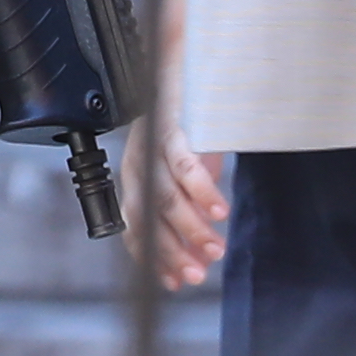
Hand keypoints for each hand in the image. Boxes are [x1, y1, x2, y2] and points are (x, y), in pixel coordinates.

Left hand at [142, 133, 232, 292]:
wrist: (186, 71)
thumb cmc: (188, 126)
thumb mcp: (186, 176)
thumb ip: (190, 214)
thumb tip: (199, 258)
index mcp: (135, 181)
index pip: (137, 229)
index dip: (155, 259)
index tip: (176, 284)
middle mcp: (137, 166)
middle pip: (150, 219)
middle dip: (174, 253)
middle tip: (198, 275)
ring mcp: (151, 148)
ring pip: (166, 198)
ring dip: (192, 229)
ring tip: (215, 249)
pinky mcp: (172, 129)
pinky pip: (185, 167)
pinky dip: (203, 193)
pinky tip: (220, 211)